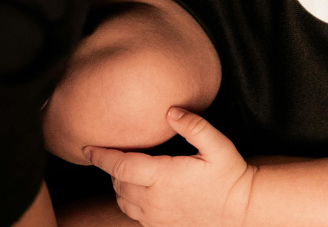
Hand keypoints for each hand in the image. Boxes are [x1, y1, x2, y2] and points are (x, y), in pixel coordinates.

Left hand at [84, 108, 256, 226]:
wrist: (240, 209)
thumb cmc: (230, 175)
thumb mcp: (219, 146)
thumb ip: (195, 126)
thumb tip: (170, 111)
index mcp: (164, 177)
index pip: (120, 165)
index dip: (100, 156)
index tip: (87, 147)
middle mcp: (153, 199)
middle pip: (118, 181)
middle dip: (113, 166)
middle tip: (119, 150)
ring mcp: (154, 216)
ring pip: (121, 199)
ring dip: (119, 183)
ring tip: (128, 168)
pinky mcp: (158, 225)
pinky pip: (131, 212)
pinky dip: (127, 199)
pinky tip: (139, 188)